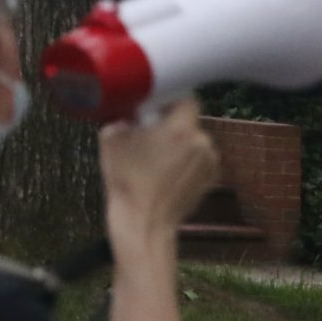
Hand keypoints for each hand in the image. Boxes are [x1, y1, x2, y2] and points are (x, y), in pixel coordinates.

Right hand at [100, 97, 219, 253]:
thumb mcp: (111, 140)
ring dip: (178, 144)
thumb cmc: (127, 182)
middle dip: (170, 125)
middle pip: (188, 122)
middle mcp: (202, 143)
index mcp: (180, 129)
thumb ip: (122, 118)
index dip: (169, 100)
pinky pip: (198, 159)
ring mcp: (210, 162)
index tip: (153, 107)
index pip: (186, 98)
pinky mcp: (211, 179)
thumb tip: (128, 114)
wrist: (143, 222)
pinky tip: (165, 173)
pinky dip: (185, 161)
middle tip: (147, 135)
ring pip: (193, 141)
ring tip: (155, 159)